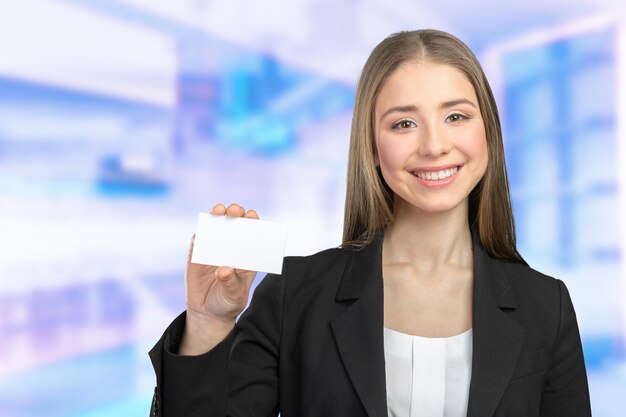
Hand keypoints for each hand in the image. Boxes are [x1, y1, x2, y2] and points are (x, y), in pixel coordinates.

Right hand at [179, 203, 258, 354]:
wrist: (208, 312)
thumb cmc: (228, 301)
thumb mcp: (235, 295)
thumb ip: (231, 283)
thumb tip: (223, 270)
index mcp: (247, 254)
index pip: (253, 231)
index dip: (252, 220)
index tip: (251, 215)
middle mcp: (232, 245)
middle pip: (235, 222)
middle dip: (236, 212)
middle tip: (234, 211)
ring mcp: (214, 246)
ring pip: (216, 224)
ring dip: (217, 214)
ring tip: (219, 211)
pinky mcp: (197, 251)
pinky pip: (198, 238)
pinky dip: (200, 232)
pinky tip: (202, 231)